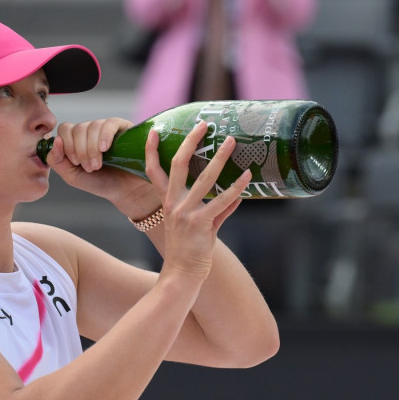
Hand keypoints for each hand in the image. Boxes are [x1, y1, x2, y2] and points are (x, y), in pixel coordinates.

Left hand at [45, 118, 158, 210]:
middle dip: (81, 150)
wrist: (125, 190)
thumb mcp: (71, 176)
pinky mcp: (122, 127)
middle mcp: (90, 131)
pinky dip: (104, 136)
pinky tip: (105, 148)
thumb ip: (56, 161)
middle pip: (78, 128)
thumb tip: (55, 140)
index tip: (76, 163)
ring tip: (98, 165)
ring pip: (92, 126)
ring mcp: (106, 128)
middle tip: (90, 168)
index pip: (64, 130)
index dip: (67, 146)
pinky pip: (109, 123)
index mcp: (76, 140)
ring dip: (92, 148)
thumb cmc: (99, 182)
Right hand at [146, 122, 250, 279]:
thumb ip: (216, 210)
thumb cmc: (188, 251)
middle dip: (191, 142)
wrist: (181, 274)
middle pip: (178, 164)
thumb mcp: (198, 226)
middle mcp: (173, 204)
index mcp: (167, 202)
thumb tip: (236, 197)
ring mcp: (185, 213)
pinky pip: (222, 201)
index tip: (153, 131)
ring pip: (204, 178)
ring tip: (231, 142)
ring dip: (219, 158)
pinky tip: (247, 177)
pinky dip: (236, 188)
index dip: (151, 151)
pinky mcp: (200, 224)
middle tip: (204, 125)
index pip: (153, 171)